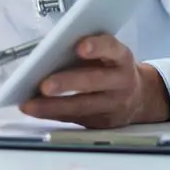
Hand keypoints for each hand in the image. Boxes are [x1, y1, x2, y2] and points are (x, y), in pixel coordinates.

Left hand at [20, 33, 169, 127]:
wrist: (140, 97)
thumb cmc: (110, 66)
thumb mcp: (107, 52)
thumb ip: (87, 48)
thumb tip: (47, 51)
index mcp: (121, 57)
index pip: (111, 48)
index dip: (97, 47)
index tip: (80, 47)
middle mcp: (121, 81)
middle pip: (94, 81)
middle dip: (68, 83)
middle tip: (44, 86)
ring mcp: (114, 105)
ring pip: (82, 106)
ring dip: (53, 106)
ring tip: (29, 105)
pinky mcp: (103, 122)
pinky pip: (75, 118)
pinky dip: (52, 114)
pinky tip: (34, 110)